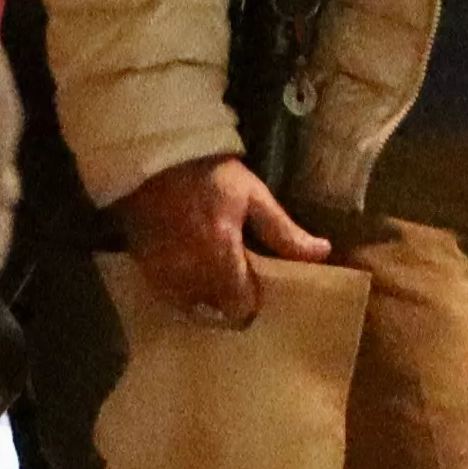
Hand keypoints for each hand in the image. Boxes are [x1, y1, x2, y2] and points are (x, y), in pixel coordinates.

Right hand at [116, 150, 333, 329]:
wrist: (155, 156)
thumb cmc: (210, 174)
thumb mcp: (253, 196)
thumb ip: (284, 232)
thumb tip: (323, 253)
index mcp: (221, 256)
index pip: (240, 307)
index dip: (251, 300)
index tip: (255, 286)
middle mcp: (190, 273)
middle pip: (215, 312)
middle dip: (227, 300)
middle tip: (235, 278)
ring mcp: (163, 274)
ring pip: (191, 307)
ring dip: (203, 297)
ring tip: (210, 274)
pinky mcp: (144, 268)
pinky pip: (168, 296)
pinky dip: (180, 289)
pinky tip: (187, 268)